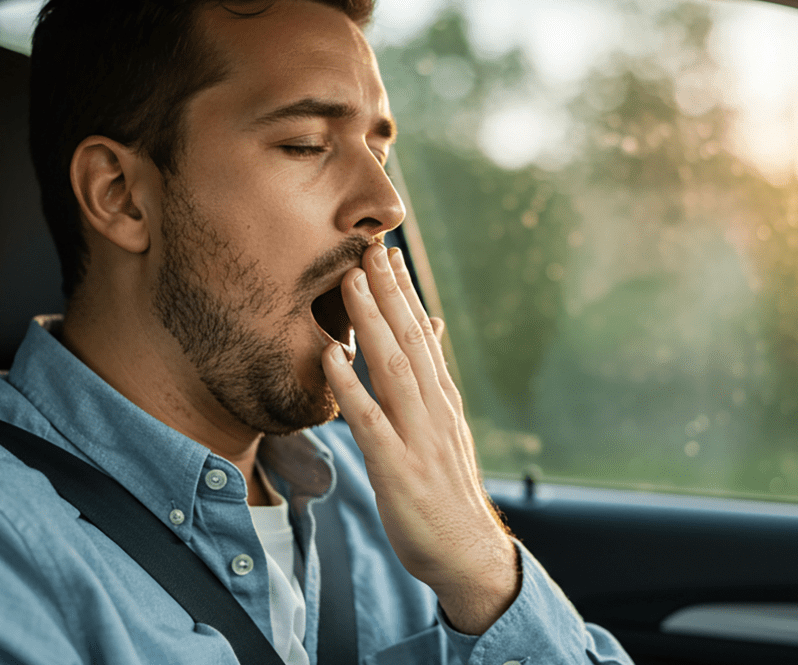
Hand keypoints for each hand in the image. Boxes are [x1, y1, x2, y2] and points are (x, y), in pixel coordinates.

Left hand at [321, 243, 518, 633]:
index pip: (424, 333)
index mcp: (442, 399)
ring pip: (394, 369)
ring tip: (351, 281)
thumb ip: (434, 378)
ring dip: (372, 322)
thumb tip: (433, 325)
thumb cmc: (447, 489)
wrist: (467, 551)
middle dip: (389, 291)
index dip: (404, 291)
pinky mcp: (399, 468)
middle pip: (410, 339)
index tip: (388, 251)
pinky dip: (349, 388)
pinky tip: (330, 358)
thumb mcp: (446, 426)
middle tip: (369, 245)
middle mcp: (434, 409)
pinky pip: (370, 422)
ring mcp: (418, 437)